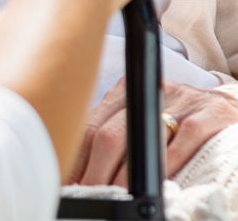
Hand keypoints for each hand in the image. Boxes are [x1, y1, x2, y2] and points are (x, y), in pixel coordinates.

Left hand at [70, 79, 237, 186]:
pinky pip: (183, 140)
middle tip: (91, 195)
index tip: (70, 181)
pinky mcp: (206, 115)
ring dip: (125, 176)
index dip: (76, 156)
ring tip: (117, 198)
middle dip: (96, 172)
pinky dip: (168, 166)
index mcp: (126, 93)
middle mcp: (147, 94)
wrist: (226, 105)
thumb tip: (85, 174)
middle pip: (110, 133)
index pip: (90, 124)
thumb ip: (117, 136)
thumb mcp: (144, 118)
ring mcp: (177, 103)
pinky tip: (158, 186)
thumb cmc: (179, 118)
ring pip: (142, 139)